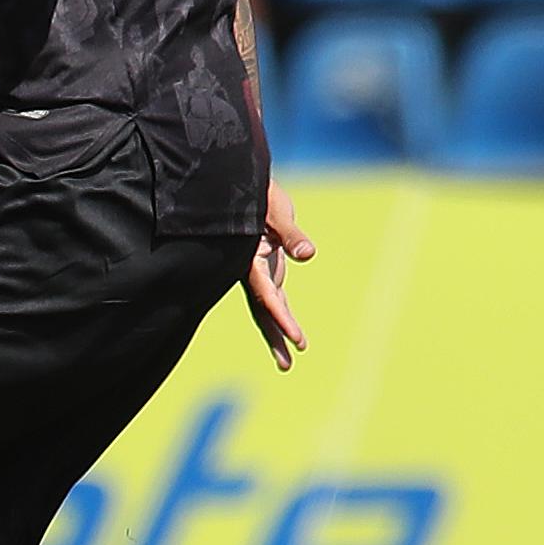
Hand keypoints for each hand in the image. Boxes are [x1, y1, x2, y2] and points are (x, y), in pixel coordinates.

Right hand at [242, 176, 313, 371]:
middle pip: (262, 309)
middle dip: (275, 336)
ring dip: (277, 332)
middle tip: (287, 364)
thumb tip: (307, 254)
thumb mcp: (274, 207)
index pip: (266, 293)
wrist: (236, 180)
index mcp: (248, 255)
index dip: (281, 317)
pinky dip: (280, 314)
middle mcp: (249, 267)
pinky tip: (288, 332)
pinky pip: (273, 294)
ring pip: (266, 307)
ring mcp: (257, 268)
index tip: (296, 338)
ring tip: (287, 362)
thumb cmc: (255, 190)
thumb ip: (289, 231)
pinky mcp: (264, 265)